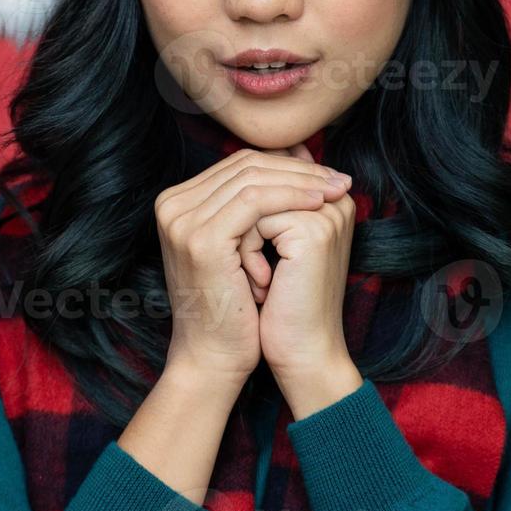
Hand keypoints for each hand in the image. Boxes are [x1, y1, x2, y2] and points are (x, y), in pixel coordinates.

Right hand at [153, 147, 351, 383]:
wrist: (214, 356)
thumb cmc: (235, 306)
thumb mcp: (242, 245)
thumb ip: (257, 204)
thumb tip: (299, 154)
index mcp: (176, 203)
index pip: (238, 165)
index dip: (287, 165)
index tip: (327, 175)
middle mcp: (170, 206)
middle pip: (244, 165)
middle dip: (299, 170)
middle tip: (339, 179)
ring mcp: (182, 220)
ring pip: (252, 179)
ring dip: (301, 182)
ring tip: (336, 191)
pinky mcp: (201, 238)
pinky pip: (255, 201)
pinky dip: (291, 198)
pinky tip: (319, 204)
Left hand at [256, 143, 363, 416]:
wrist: (302, 354)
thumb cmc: (282, 305)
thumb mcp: (269, 246)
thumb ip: (260, 206)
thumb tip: (232, 174)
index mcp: (328, 196)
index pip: (265, 169)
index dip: (238, 206)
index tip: (242, 250)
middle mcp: (333, 197)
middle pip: (257, 179)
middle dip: (237, 222)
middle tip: (242, 265)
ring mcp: (325, 211)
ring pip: (251, 200)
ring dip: (240, 240)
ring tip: (250, 277)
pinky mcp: (314, 230)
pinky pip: (254, 221)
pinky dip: (245, 254)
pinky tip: (261, 286)